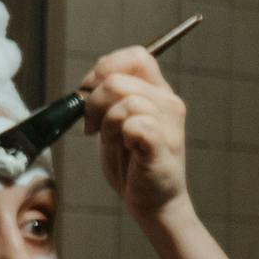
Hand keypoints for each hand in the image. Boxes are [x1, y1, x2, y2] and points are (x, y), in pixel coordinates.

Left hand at [81, 44, 191, 222]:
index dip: (106, 68)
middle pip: (118, 80)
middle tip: (95, 128)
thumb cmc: (132, 163)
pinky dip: (121, 136)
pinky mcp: (164, 145)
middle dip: (94, 104)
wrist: (153, 202)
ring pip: (125, 101)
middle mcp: (168, 103)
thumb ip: (108, 96)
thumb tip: (90, 80)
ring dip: (107, 125)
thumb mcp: (114, 121)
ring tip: (113, 142)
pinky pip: (135, 124)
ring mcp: (169, 124)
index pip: (136, 56)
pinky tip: (126, 149)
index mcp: (158, 92)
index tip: (90, 92)